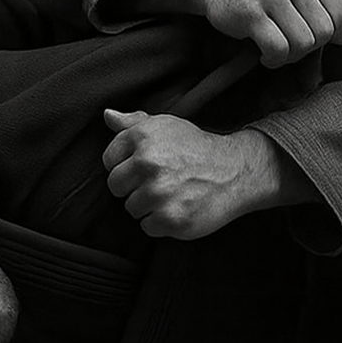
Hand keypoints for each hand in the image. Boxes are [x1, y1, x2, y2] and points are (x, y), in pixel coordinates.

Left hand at [101, 109, 290, 238]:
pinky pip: (147, 226)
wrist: (234, 171)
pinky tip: (178, 207)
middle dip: (134, 186)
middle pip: (115, 186)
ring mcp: (159, 192)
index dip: (126, 165)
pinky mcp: (170, 218)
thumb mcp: (166, 126)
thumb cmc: (196, 148)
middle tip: (159, 182)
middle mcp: (148, 162)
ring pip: (131, 208)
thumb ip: (133, 122)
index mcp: (142, 137)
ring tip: (171, 194)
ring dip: (148, 205)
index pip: (108, 161)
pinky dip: (161, 223)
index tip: (145, 167)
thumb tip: (107, 115)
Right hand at [145, 0, 341, 67]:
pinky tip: (264, 52)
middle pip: (325, 34)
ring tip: (276, 46)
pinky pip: (279, 50)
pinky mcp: (251, 12)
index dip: (332, 34)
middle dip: (308, 46)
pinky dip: (273, 59)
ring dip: (290, 55)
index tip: (310, 31)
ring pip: (304, 44)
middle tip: (289, 41)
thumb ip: (330, 11)